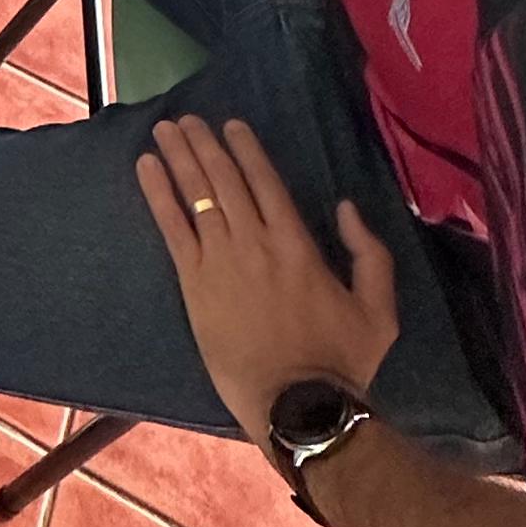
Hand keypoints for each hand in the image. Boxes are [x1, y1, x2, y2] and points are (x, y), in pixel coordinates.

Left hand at [137, 114, 400, 449]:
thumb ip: (368, 254)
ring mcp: (222, 263)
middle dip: (205, 145)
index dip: (246, 151)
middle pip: (226, 181)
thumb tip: (347, 207)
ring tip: (165, 131)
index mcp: (298, 245)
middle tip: (186, 120)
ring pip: (197, 197)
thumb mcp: (379, 310)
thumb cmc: (341, 361)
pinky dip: (158, 196)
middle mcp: (256, 244)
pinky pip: (173, 230)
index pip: (267, 183)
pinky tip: (146, 170)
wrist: (299, 407)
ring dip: (180, 159)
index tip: (231, 126)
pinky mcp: (195, 286)